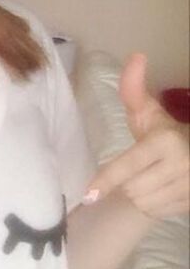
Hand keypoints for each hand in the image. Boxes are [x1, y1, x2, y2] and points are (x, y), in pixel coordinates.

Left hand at [83, 52, 189, 218]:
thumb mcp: (148, 113)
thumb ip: (133, 91)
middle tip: (140, 167)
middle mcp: (181, 165)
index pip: (128, 165)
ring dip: (140, 194)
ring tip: (152, 177)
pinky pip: (157, 212)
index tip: (88, 195)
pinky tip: (162, 189)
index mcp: (166, 142)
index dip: (107, 180)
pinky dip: (154, 204)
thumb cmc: (165, 134)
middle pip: (130, 187)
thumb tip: (135, 56)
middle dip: (128, 181)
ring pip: (142, 202)